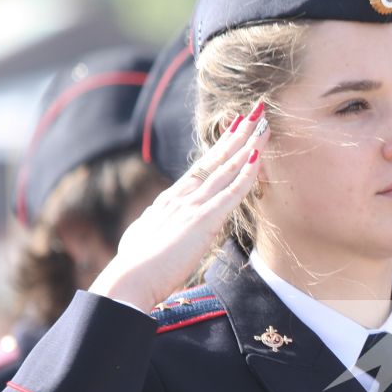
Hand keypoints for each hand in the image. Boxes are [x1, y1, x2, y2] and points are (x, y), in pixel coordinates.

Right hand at [90, 102, 266, 310]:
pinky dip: (246, 173)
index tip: (234, 129)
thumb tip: (157, 229)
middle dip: (238, 134)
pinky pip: (231, 192)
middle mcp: (182, 197)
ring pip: (226, 169)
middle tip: (255, 111)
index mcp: (169, 202)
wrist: (128, 280)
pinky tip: (258, 156)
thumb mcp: (146, 241)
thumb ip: (158, 230)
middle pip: (216, 159)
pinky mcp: (203, 220)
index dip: (220, 148)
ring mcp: (192, 206)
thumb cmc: (135, 271)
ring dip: (248, 145)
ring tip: (263, 123)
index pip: (201, 169)